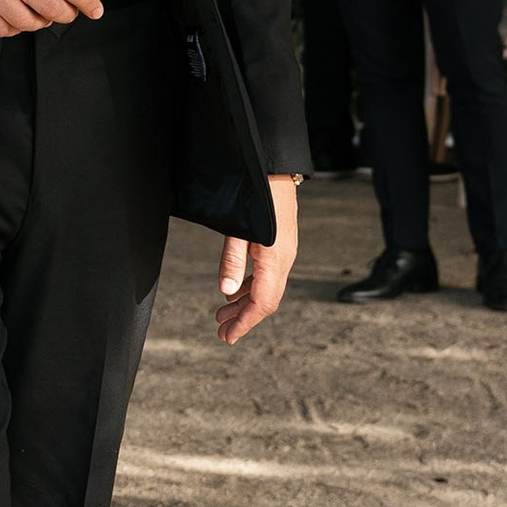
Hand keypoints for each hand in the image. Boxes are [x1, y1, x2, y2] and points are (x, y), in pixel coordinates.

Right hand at [0, 0, 100, 36]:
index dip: (86, 1)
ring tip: (37, 12)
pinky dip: (13, 28)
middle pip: (52, 8)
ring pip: (27, 23)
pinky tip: (14, 16)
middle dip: (66, 15)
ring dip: (39, 22)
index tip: (95, 10)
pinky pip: (0, 29)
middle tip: (66, 12)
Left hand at [215, 175, 298, 344]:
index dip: (244, 323)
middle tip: (221, 331)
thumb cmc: (256, 195)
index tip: (227, 337)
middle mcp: (284, 261)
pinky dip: (250, 287)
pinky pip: (267, 275)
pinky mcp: (281, 245)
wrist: (276, 169)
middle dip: (243, 318)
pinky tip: (236, 290)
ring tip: (222, 314)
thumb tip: (225, 292)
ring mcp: (284, 253)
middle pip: (265, 301)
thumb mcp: (238, 229)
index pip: (262, 304)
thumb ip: (232, 260)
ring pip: (266, 289)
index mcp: (275, 261)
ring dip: (245, 303)